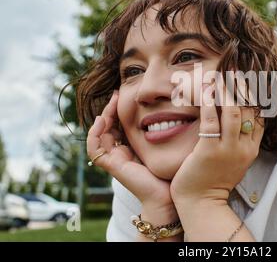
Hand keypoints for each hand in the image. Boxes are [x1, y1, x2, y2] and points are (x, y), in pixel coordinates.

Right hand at [86, 90, 172, 208]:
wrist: (167, 195)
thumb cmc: (169, 172)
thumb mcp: (164, 145)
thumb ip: (161, 131)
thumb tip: (169, 111)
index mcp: (131, 150)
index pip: (119, 126)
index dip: (119, 111)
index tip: (125, 95)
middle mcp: (120, 154)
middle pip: (107, 128)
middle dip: (110, 110)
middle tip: (117, 94)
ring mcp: (114, 160)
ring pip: (99, 136)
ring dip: (102, 118)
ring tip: (111, 103)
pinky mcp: (112, 166)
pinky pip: (94, 149)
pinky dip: (94, 134)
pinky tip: (102, 119)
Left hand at [170, 83, 264, 203]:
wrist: (202, 203)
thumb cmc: (214, 180)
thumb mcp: (235, 160)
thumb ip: (239, 140)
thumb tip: (238, 116)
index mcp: (251, 149)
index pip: (260, 116)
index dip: (255, 95)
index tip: (249, 78)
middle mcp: (244, 148)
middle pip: (249, 110)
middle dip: (242, 88)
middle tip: (234, 70)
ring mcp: (228, 150)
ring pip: (234, 112)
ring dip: (227, 91)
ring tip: (220, 76)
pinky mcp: (209, 151)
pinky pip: (211, 121)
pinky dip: (209, 103)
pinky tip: (206, 91)